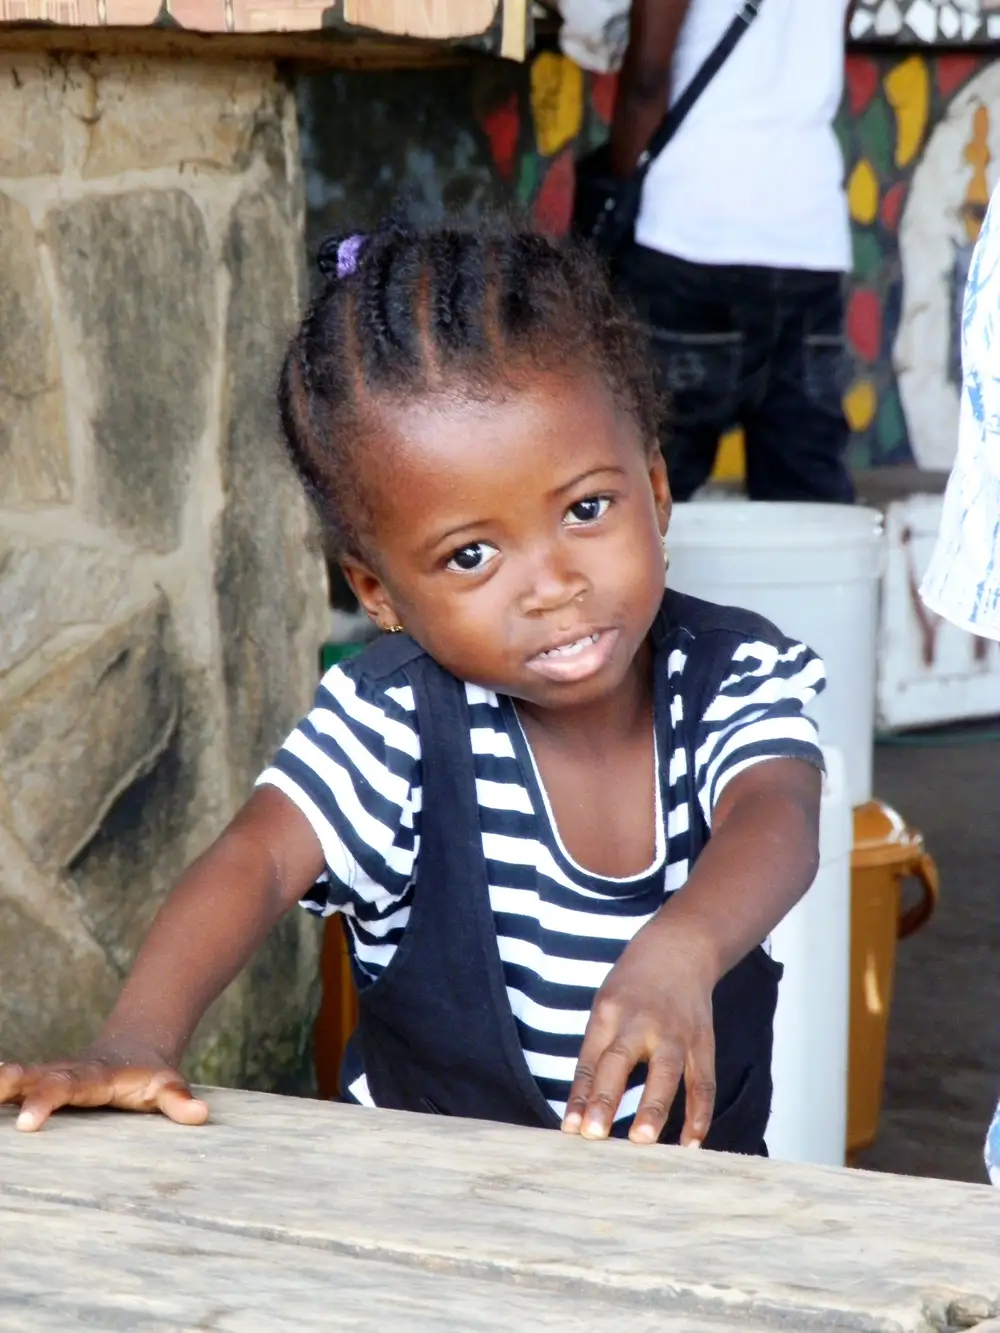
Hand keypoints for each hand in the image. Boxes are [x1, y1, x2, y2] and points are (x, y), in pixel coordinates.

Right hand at [0, 1050, 208, 1131]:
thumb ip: (179, 1101)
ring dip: (1, 1085)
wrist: (134, 1049)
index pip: (68, 1088)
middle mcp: (67, 1072)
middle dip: (13, 1086)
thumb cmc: (149, 1076)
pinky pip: (15, 1089)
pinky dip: (1, 1092)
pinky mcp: (40, 1085)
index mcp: (95, 1076)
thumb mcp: (167, 1085)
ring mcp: (51, 1076)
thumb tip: (200, 1115)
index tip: (26, 1124)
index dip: (46, 1102)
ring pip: (22, 1077)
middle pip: (37, 1076)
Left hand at [561, 918, 716, 1146]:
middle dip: (607, 1099)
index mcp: (609, 1011)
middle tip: (594, 1135)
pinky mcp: (703, 1042)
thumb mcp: (606, 1006)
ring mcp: (676, 1032)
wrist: (680, 948)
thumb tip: (582, 1109)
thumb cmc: (633, 986)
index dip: (579, 1096)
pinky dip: (699, 1115)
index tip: (570, 1129)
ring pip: (666, 1073)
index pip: (590, 1060)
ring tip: (642, 1142)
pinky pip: (703, 1082)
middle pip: (621, 1062)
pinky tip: (690, 1144)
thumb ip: (597, 1053)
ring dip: (654, 1108)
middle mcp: (641, 1021)